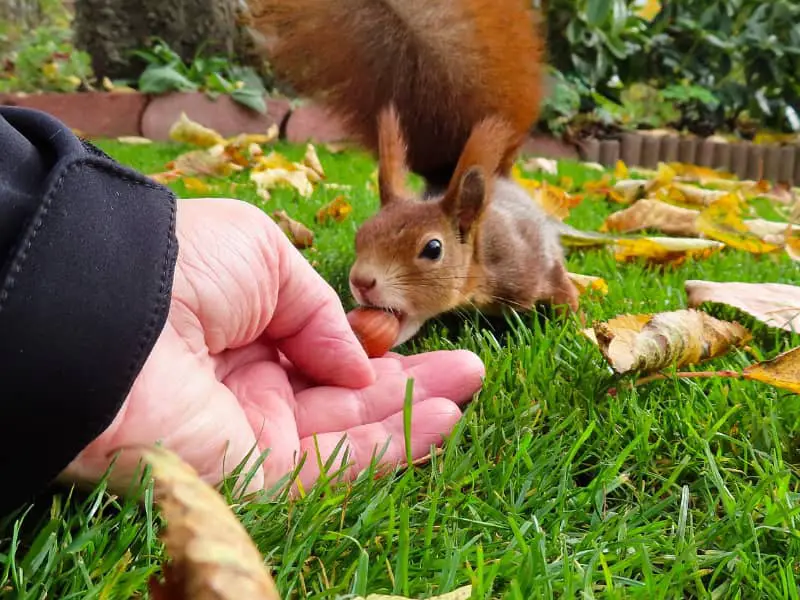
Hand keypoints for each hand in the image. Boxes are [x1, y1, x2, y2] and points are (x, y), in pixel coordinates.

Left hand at [62, 197, 484, 495]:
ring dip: (412, 415)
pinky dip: (392, 447)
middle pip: (345, 396)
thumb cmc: (186, 266)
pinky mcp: (255, 475)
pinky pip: (337, 467)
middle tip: (468, 370)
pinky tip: (441, 421)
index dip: (376, 348)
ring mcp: (253, 434)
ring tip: (468, 393)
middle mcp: (250, 385)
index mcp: (245, 331)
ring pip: (350, 434)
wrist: (114, 313)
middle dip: (408, 384)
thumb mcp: (265, 256)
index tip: (424, 338)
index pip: (324, 350)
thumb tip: (357, 361)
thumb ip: (320, 312)